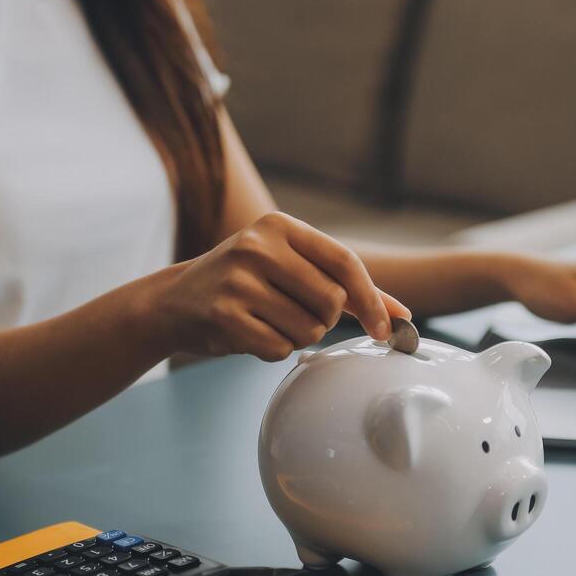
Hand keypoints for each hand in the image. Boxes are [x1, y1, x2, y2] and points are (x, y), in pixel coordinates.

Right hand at [155, 212, 409, 360]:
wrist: (175, 301)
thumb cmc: (246, 284)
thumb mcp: (290, 268)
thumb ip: (345, 286)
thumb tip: (400, 314)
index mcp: (279, 226)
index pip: (345, 262)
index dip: (372, 299)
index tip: (387, 330)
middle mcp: (258, 246)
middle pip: (332, 301)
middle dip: (325, 320)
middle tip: (296, 313)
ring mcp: (238, 281)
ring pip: (308, 330)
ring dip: (298, 336)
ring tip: (268, 320)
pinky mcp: (224, 316)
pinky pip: (279, 348)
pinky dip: (274, 350)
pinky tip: (250, 333)